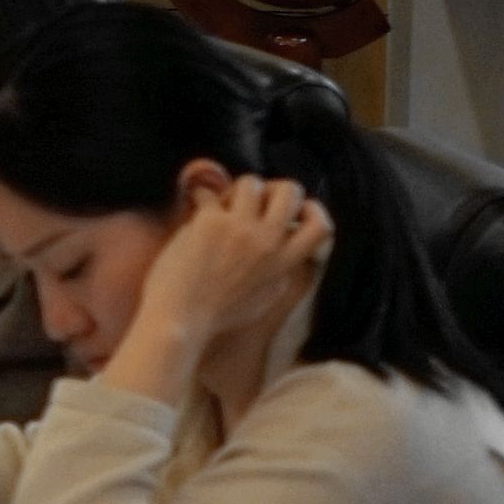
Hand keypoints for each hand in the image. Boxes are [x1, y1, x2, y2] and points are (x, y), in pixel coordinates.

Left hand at [111, 174, 328, 396]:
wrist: (181, 319)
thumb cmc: (219, 314)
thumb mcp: (265, 299)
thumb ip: (280, 273)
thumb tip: (287, 250)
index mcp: (283, 263)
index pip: (321, 226)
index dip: (313, 209)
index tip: (297, 211)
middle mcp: (267, 241)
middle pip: (289, 191)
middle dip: (275, 187)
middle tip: (258, 199)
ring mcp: (239, 228)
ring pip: (250, 183)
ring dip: (238, 189)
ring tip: (225, 204)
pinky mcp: (210, 221)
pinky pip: (210, 193)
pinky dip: (203, 197)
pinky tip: (198, 208)